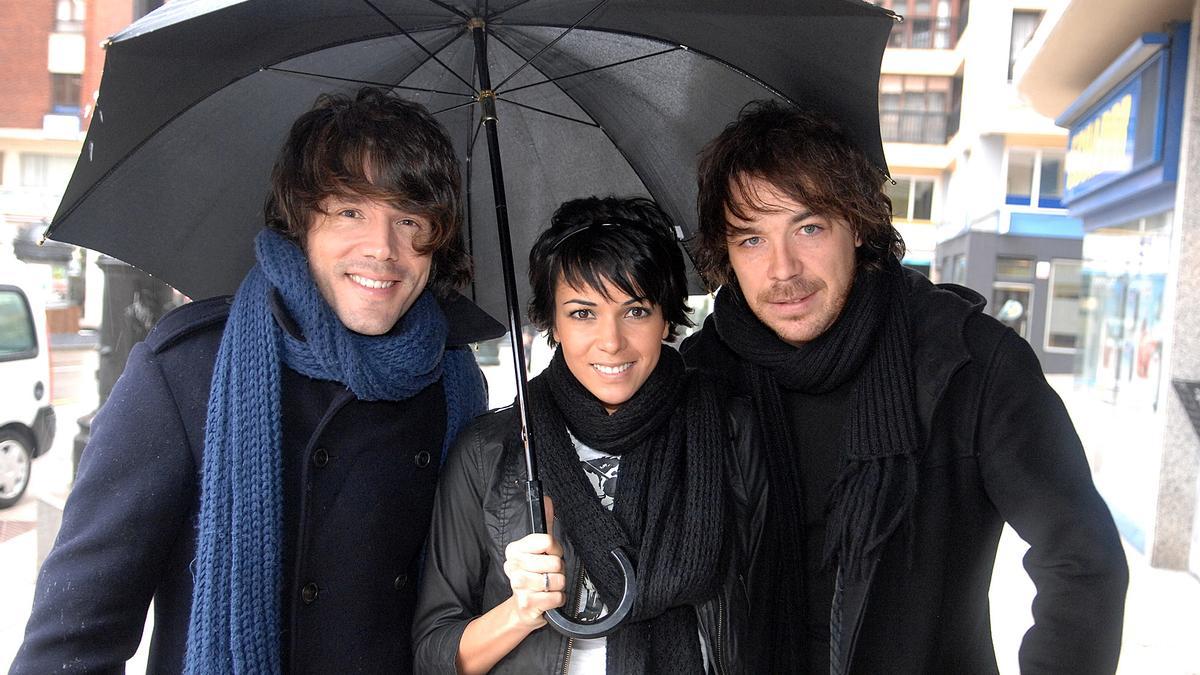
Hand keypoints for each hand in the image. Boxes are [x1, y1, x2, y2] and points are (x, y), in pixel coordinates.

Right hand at [502, 496, 565, 628]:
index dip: (554, 549)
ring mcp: (518, 585)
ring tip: (548, 585)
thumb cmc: (534, 575)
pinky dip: (557, 599)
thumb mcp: (539, 549)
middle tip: (550, 572)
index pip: (546, 541)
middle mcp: (513, 566)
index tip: (550, 553)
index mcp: (515, 550)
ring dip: (558, 585)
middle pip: (554, 562)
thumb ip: (545, 524)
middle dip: (558, 569)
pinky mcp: (526, 603)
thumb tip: (547, 499)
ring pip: (556, 580)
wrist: (523, 606)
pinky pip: (556, 597)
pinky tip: (548, 597)